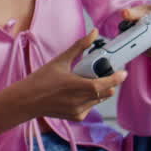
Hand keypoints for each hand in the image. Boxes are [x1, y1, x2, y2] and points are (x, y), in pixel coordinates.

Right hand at [0, 31, 125, 129]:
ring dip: (97, 91)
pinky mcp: (77, 117)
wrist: (27, 100)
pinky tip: (75, 94)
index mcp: (78, 86)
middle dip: (107, 83)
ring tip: (81, 83)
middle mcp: (81, 101)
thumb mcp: (60, 61)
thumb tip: (93, 33)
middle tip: (97, 74)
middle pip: (107, 92)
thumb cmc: (41, 80)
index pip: (106, 84)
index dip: (117, 78)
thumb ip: (79, 47)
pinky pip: (91, 106)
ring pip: (100, 99)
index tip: (123, 72)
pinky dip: (88, 99)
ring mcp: (79, 110)